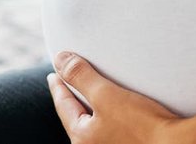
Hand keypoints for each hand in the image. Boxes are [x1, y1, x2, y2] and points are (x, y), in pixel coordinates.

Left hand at [48, 51, 193, 143]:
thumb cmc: (142, 124)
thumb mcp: (106, 95)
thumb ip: (81, 76)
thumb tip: (60, 58)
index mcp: (82, 137)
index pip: (63, 105)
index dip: (59, 86)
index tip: (54, 74)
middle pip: (77, 118)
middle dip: (73, 99)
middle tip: (68, 84)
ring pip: (95, 125)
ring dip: (92, 108)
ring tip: (92, 97)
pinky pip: (111, 128)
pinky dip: (109, 116)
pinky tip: (119, 112)